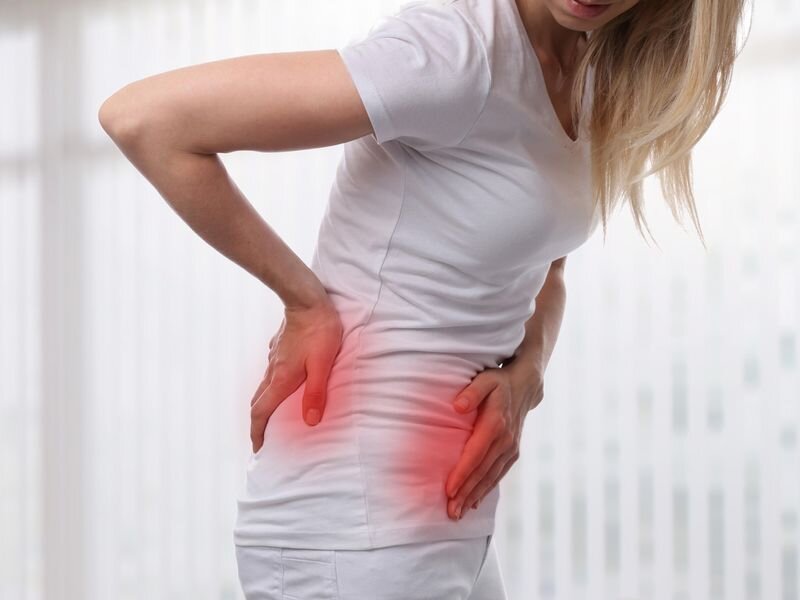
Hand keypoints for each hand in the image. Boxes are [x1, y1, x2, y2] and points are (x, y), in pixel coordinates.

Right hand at [249, 300, 343, 453]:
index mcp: (281, 378)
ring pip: (264, 386)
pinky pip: (272, 372)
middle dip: (258, 422)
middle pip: (258, 402)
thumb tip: (310, 421)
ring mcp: (274, 357)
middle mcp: (273, 370)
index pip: (261, 411)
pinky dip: (273, 386)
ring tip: (274, 415)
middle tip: (263, 438)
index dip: (257, 432)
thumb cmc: (319, 330)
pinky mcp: (279, 347)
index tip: (258, 448)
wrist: (307, 299)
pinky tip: (284, 383)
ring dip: (265, 404)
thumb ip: (316, 392)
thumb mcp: (323, 364)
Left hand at [444, 361, 544, 519]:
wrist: (525, 386)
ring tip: (459, 513)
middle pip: (482, 472)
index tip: (449, 491)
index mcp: (496, 425)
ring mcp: (511, 449)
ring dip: (475, 496)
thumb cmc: (498, 381)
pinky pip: (498, 475)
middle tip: (451, 513)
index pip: (475, 455)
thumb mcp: (484, 380)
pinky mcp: (512, 453)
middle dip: (466, 494)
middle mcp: (505, 441)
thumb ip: (471, 392)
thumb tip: (457, 406)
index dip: (462, 474)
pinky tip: (474, 502)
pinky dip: (486, 490)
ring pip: (490, 478)